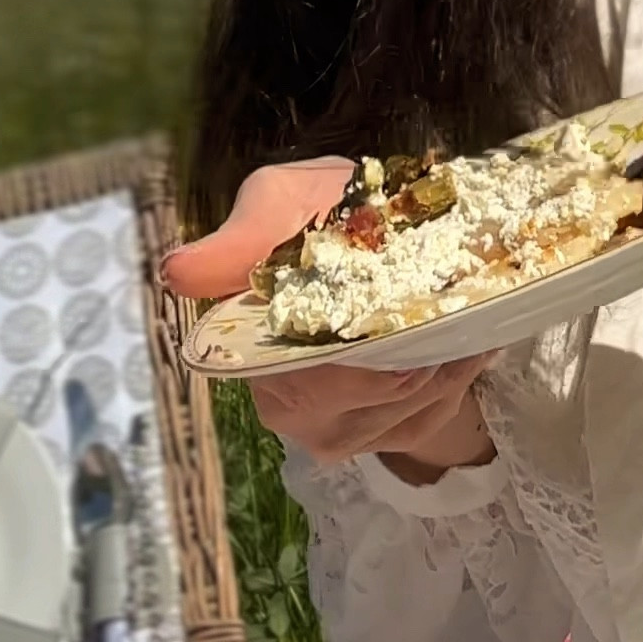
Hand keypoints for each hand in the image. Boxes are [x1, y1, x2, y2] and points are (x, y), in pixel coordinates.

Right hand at [163, 160, 496, 475]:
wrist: (371, 233)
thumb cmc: (317, 215)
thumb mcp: (278, 203)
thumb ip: (240, 239)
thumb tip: (176, 273)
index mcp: (251, 359)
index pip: (311, 381)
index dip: (364, 353)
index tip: (403, 309)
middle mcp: (288, 409)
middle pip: (372, 398)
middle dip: (417, 350)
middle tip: (449, 301)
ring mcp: (337, 432)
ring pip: (410, 408)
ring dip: (444, 361)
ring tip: (464, 311)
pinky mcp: (382, 437)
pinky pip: (433, 416)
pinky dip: (458, 376)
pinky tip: (466, 339)